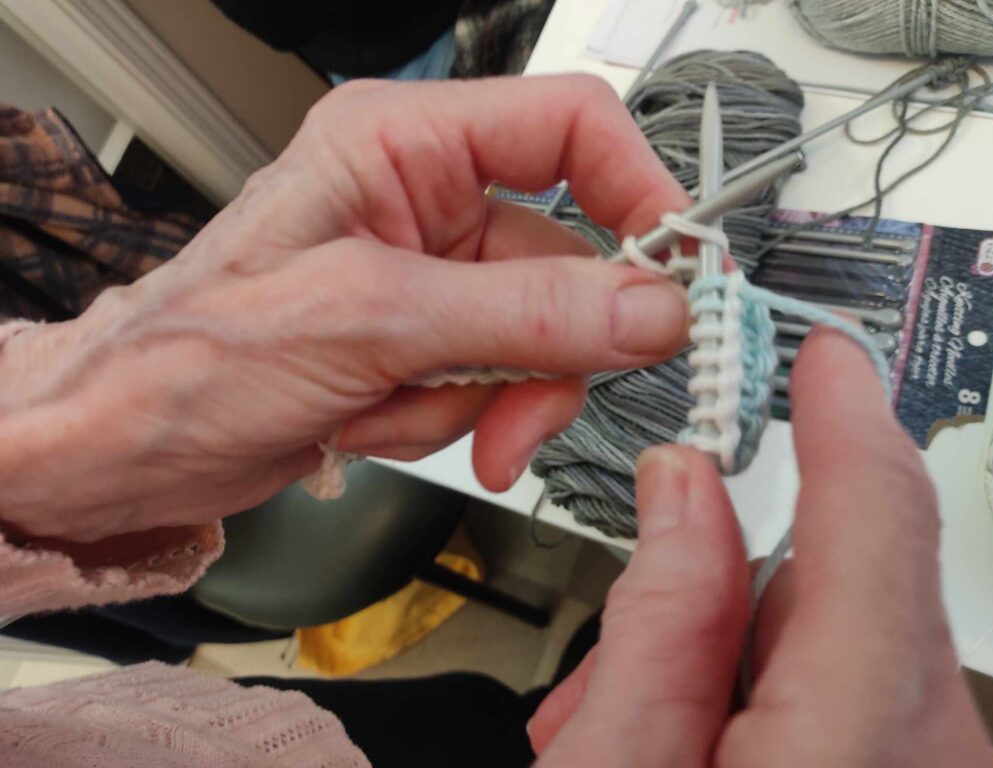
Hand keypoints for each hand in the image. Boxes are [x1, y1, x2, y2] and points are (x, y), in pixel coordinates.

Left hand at [0, 76, 689, 541]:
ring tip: (397, 413)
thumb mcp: (370, 321)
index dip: (638, 189)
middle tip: (519, 409)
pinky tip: (374, 424)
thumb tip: (649, 307)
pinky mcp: (424, 345)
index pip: (567, 129)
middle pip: (565, 262)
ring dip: (482, 399)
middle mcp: (424, 203)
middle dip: (542, 352)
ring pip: (537, 339)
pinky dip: (451, 421)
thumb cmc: (191, 357)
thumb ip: (523, 313)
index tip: (678, 270)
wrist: (129, 448)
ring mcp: (429, 281)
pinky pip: (495, 384)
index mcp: (401, 145)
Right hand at [528, 330, 992, 767]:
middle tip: (625, 651)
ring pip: (839, 646)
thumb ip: (654, 622)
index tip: (828, 357)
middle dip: (726, 590)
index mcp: (856, 748)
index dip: (844, 421)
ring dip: (732, 658)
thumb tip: (683, 487)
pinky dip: (768, 703)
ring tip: (641, 729)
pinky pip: (853, 698)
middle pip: (842, 594)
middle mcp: (935, 763)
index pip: (875, 525)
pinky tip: (694, 746)